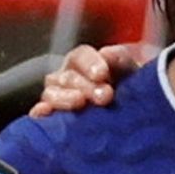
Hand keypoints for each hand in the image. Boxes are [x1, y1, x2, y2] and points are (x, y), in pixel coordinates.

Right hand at [32, 41, 149, 117]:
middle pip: (69, 77)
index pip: (80, 56)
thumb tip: (107, 53)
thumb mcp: (131, 73)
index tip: (102, 73)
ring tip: (79, 102)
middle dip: (86, 85)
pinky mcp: (53, 117)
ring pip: (52, 93)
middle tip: (105, 96)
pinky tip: (45, 112)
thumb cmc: (131, 92)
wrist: (134, 120)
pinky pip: (41, 113)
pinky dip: (41, 112)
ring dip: (64, 97)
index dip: (90, 63)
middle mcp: (67, 78)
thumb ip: (121, 60)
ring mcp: (58, 98)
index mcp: (85, 64)